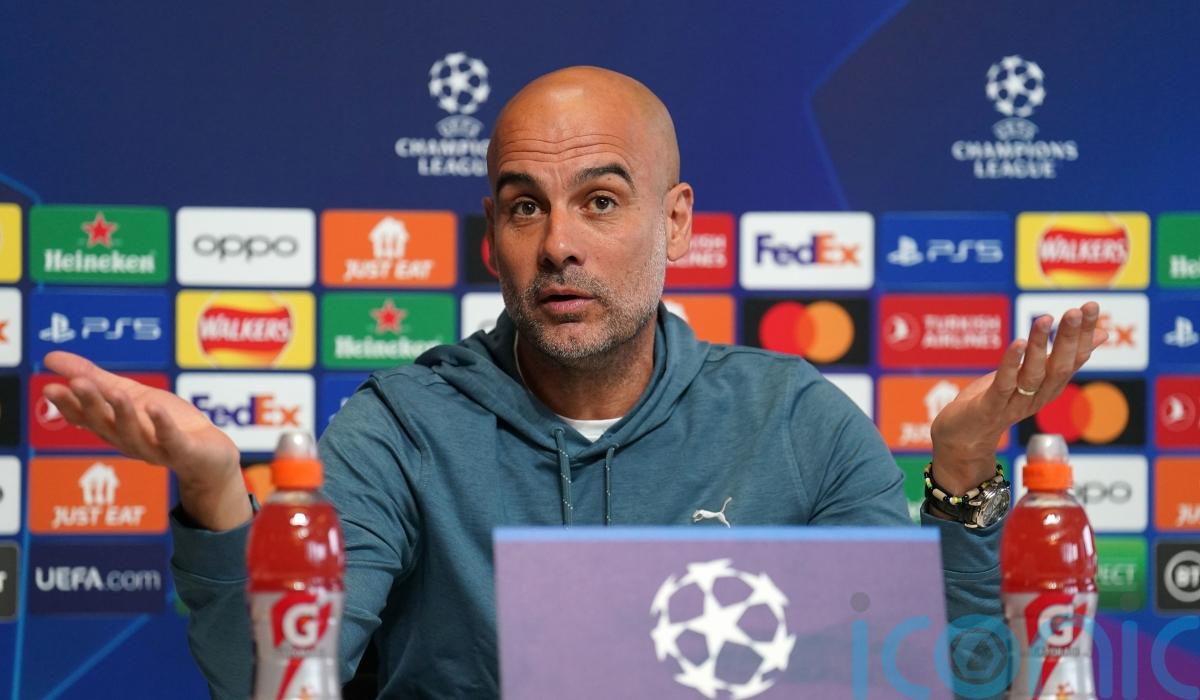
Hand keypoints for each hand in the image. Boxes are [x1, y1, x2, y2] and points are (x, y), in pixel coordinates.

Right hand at [42, 351, 250, 529]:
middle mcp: (129, 440)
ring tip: (115, 392)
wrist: (210, 456)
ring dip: (123, 412)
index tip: (50, 388)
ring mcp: (156, 448)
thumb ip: (94, 378)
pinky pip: (171, 439)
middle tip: (78, 383)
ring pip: (133, 432)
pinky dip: (162, 425)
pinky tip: (154, 407)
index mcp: (113, 426)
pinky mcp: (184, 451)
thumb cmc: (167, 423)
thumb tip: (49, 357)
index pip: (84, 417)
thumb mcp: (130, 393)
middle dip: (91, 404)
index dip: (67, 405)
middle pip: (105, 424)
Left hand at [929, 302, 1107, 494]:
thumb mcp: (1032, 374)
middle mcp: (1037, 397)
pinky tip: (1018, 343)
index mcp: (1049, 387)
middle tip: (1077, 311)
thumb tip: (1100, 333)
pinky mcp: (990, 407)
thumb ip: (1060, 356)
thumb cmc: (997, 401)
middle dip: (1069, 338)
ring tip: (1045, 319)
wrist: (962, 439)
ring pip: (1033, 374)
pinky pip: (1004, 384)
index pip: (1073, 359)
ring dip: (1040, 346)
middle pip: (1059, 367)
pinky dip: (1011, 363)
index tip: (1092, 306)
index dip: (1084, 334)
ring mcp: (1014, 403)